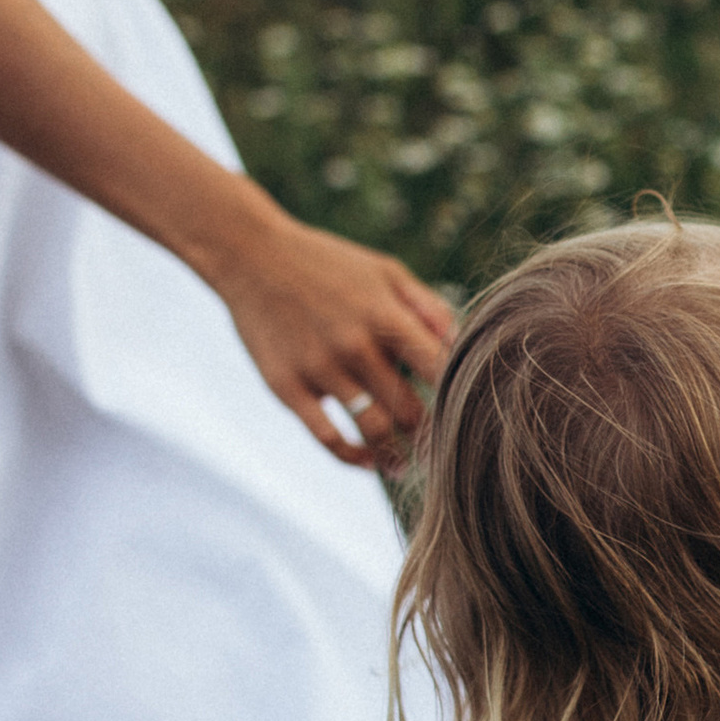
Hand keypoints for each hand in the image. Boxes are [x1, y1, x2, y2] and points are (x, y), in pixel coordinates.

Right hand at [214, 207, 453, 467]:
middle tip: (440, 449)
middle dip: (430, 436)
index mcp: (386, 315)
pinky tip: (369, 460)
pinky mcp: (288, 387)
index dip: (459, 399)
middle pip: (410, 409)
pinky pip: (327, 438)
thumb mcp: (386, 271)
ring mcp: (320, 369)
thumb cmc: (330, 264)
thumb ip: (429, 308)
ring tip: (406, 464)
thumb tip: (465, 349)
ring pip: (372, 429)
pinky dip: (353, 457)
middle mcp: (356, 345)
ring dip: (396, 456)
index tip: (467, 415)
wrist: (252, 256)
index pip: (439, 371)